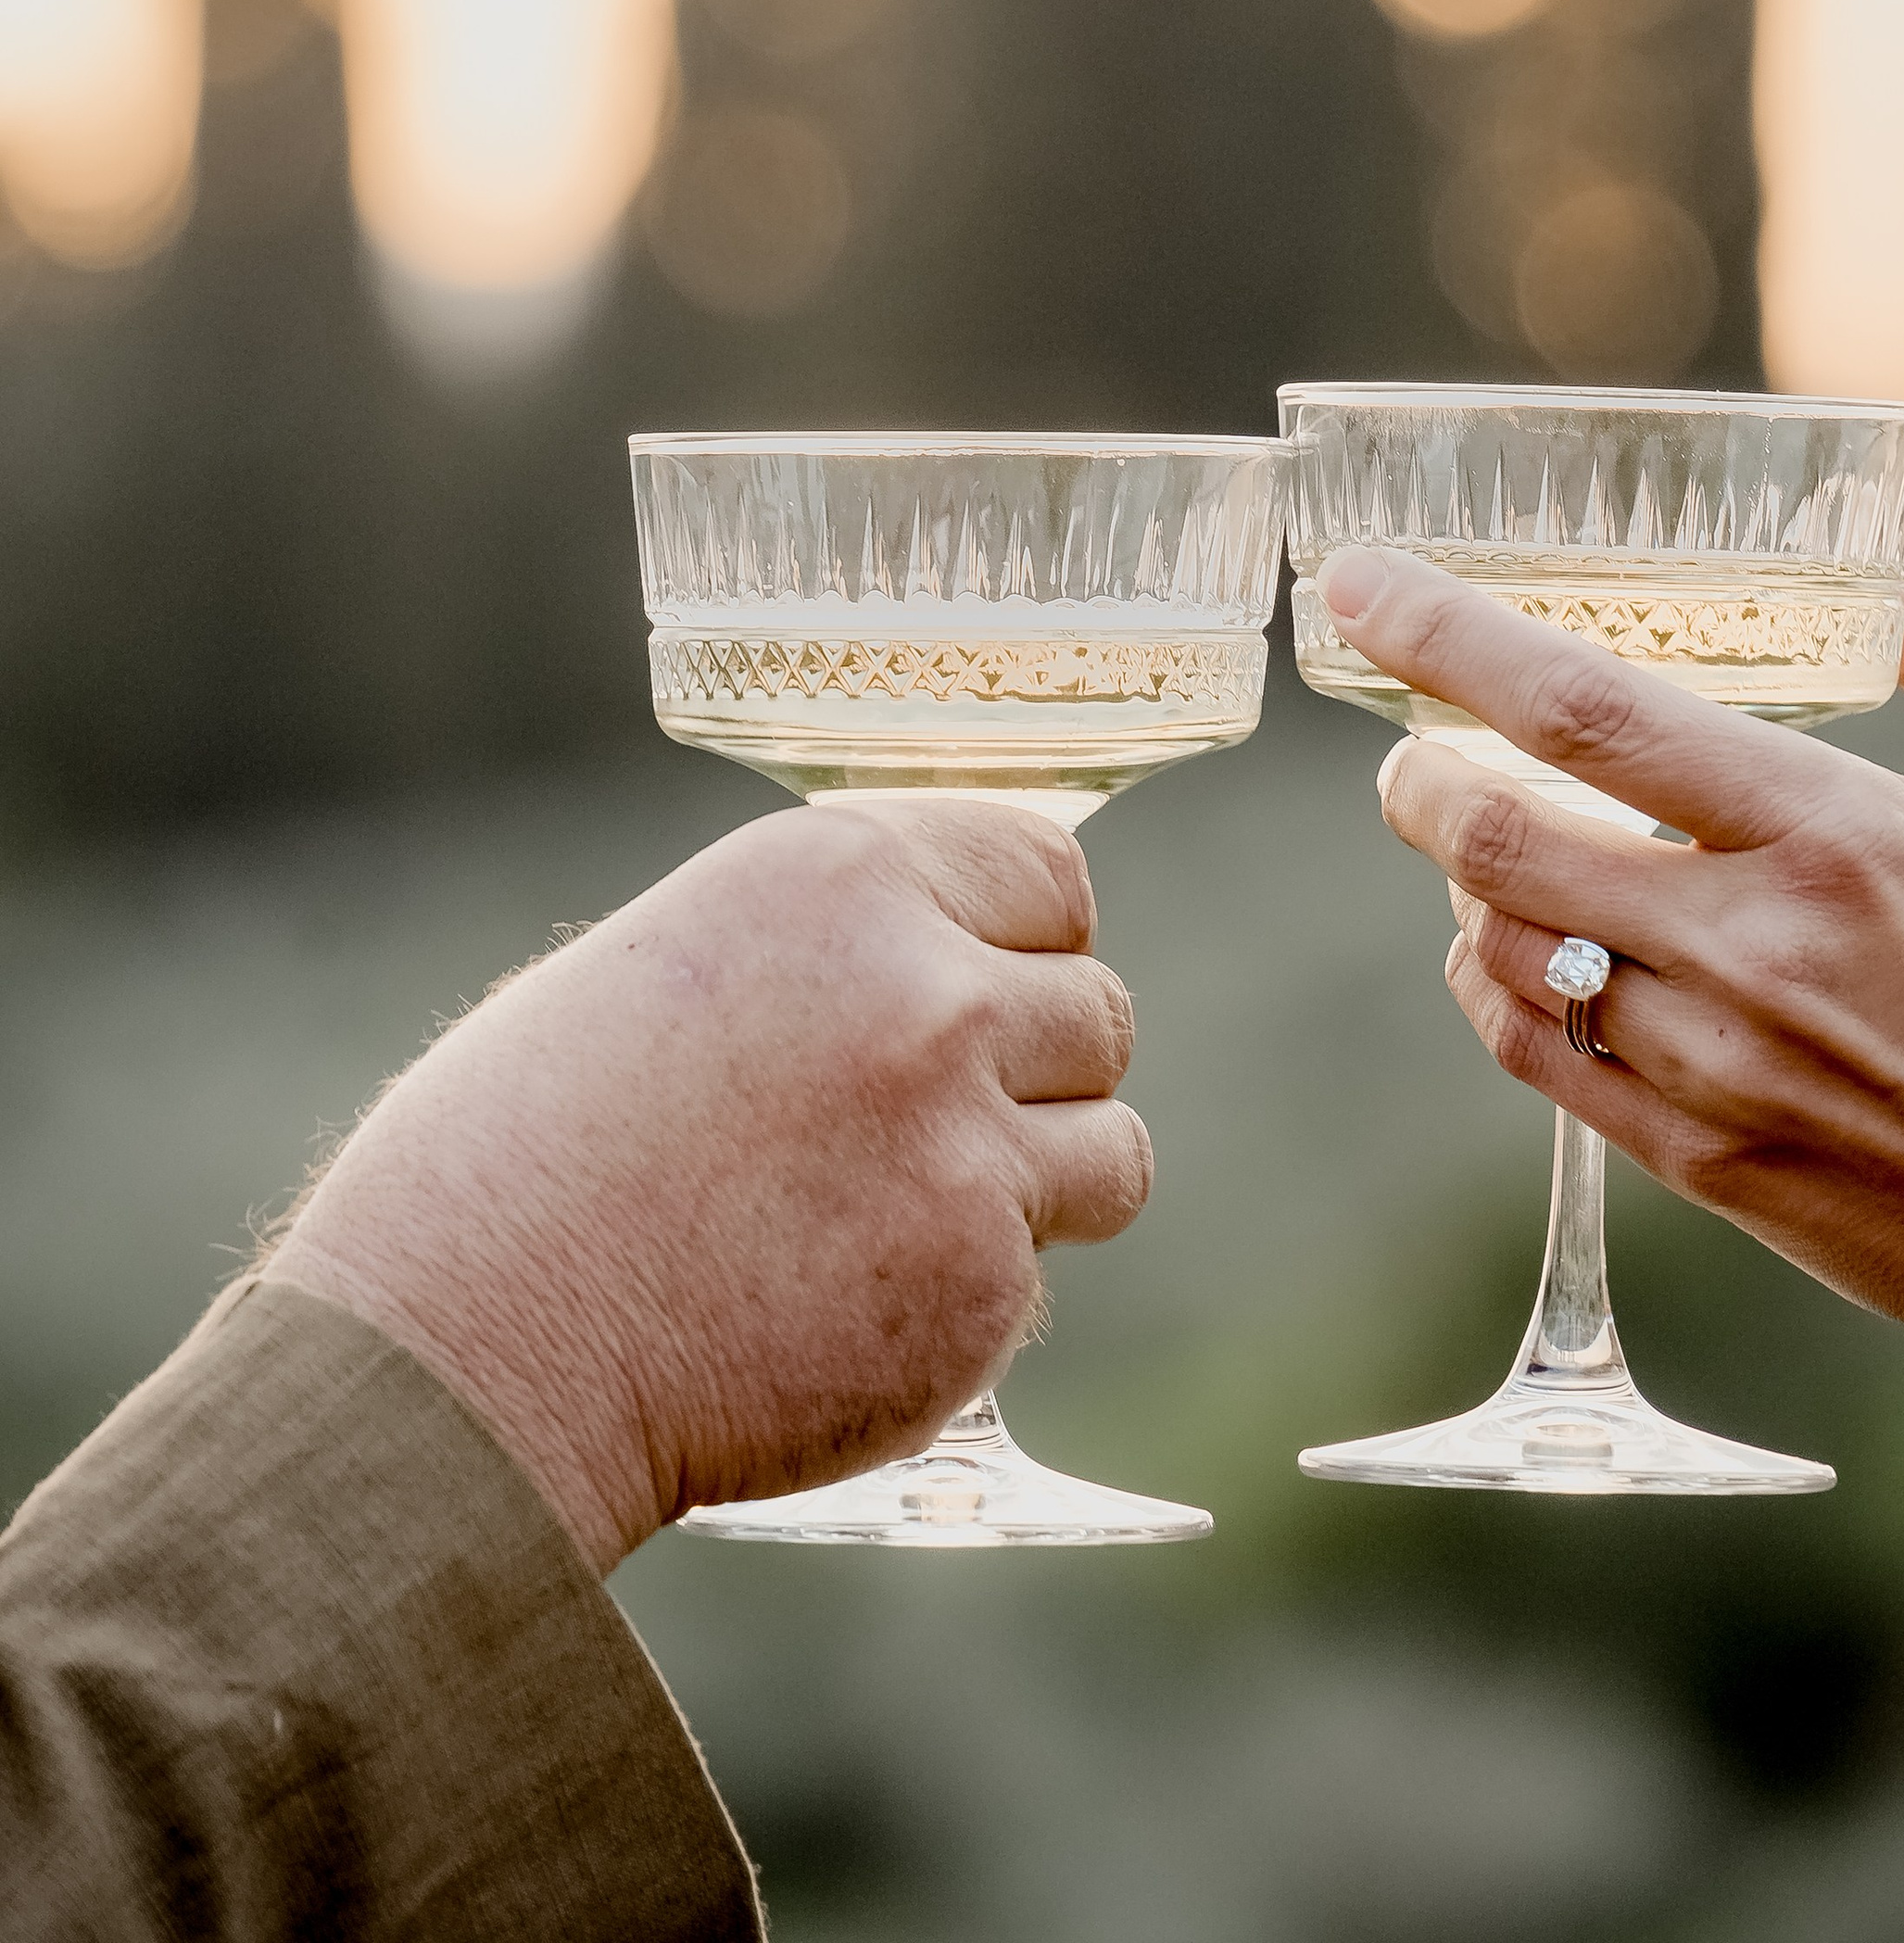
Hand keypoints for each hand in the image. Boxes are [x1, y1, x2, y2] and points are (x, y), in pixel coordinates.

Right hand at [267, 801, 1149, 1571]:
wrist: (465, 1356)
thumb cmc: (512, 1164)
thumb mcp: (665, 972)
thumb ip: (819, 956)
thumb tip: (923, 965)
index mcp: (838, 878)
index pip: (1046, 876)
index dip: (1029, 941)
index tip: (999, 986)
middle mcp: (926, 988)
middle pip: (1096, 1010)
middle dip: (1037, 1070)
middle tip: (933, 1133)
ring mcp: (964, 1141)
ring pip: (1109, 1150)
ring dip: (1040, 1186)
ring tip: (910, 1224)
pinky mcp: (976, 1285)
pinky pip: (1034, 1277)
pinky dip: (969, 1301)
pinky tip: (847, 1313)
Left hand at [1320, 517, 1903, 1391]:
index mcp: (1830, 831)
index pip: (1586, 710)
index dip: (1451, 639)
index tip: (1363, 589)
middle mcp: (1754, 946)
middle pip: (1499, 840)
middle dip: (1416, 780)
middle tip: (1406, 748)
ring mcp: (1719, 1065)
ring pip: (1503, 952)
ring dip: (1462, 886)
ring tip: (1477, 843)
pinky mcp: (1706, 1163)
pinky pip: (1537, 1063)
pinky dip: (1496, 991)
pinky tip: (1516, 954)